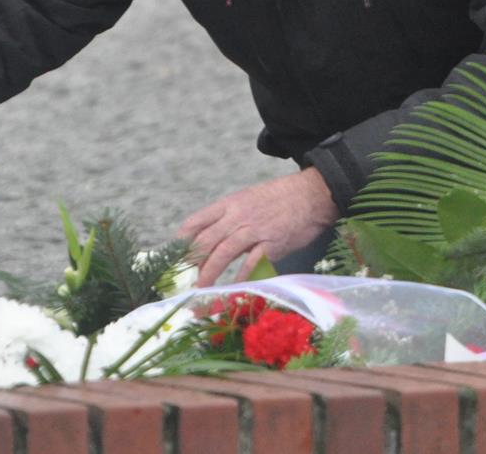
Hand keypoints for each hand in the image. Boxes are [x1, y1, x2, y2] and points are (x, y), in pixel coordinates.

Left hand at [176, 168, 338, 285]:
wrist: (313, 194)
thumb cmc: (281, 199)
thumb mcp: (250, 199)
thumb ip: (231, 217)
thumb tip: (212, 238)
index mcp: (230, 203)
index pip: (195, 221)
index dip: (181, 242)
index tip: (172, 258)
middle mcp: (238, 215)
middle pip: (205, 240)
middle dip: (190, 263)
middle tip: (181, 280)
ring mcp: (255, 229)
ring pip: (223, 252)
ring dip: (209, 274)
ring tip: (200, 290)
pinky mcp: (272, 242)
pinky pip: (251, 262)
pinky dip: (240, 277)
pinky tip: (232, 289)